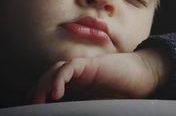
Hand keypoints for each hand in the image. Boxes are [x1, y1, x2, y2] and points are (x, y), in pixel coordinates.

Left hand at [28, 48, 169, 103]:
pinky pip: (69, 67)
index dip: (39, 96)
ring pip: (55, 70)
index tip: (33, 109)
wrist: (143, 78)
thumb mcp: (99, 105)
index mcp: (78, 86)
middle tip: (32, 108)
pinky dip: (59, 78)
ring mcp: (82, 68)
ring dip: (44, 84)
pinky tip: (57, 92)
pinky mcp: (89, 64)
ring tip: (40, 100)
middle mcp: (77, 75)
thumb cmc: (124, 93)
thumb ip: (82, 108)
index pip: (51, 87)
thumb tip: (69, 113)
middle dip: (36, 91)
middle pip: (48, 77)